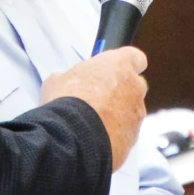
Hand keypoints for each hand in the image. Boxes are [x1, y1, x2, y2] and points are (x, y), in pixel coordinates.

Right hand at [41, 46, 146, 162]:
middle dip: (120, 91)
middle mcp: (134, 87)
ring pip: (131, 111)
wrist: (73, 137)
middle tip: (98, 98)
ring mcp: (136, 113)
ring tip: (93, 122)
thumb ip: (70, 76)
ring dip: (117, 115)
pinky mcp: (134, 136)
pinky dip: (115, 134)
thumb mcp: (57, 80)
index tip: (113, 71)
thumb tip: (63, 81)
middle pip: (134, 85)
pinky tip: (95, 137)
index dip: (124, 65)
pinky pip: (127, 132)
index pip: (135, 57)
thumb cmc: (67, 102)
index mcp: (120, 65)